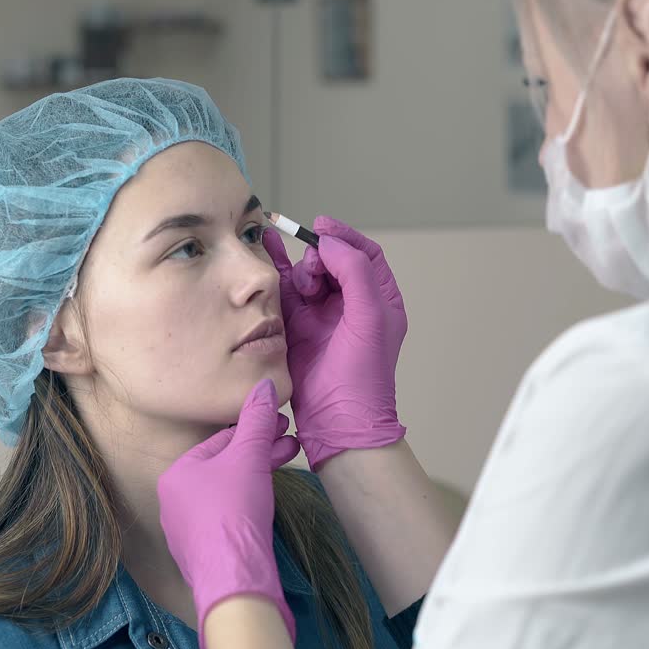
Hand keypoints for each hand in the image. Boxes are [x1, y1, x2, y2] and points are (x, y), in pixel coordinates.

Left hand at [157, 379, 300, 648]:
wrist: (235, 578)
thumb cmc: (235, 510)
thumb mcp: (250, 456)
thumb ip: (257, 419)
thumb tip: (264, 384)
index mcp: (176, 474)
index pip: (219, 440)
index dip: (253, 428)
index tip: (281, 421)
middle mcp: (175, 501)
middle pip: (225, 466)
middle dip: (261, 450)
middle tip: (290, 439)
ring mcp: (189, 530)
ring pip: (230, 491)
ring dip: (261, 473)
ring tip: (291, 459)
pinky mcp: (207, 553)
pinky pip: (230, 517)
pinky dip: (252, 502)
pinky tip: (270, 496)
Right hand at [262, 216, 406, 470]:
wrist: (338, 421)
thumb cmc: (363, 375)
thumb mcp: (370, 316)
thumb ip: (355, 272)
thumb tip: (330, 243)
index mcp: (379, 299)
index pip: (364, 254)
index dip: (344, 237)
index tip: (321, 227)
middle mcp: (351, 304)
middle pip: (333, 260)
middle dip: (320, 258)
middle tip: (313, 271)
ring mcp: (322, 316)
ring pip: (309, 275)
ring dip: (302, 271)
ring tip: (303, 286)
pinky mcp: (297, 327)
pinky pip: (286, 292)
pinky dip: (278, 271)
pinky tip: (268, 248)